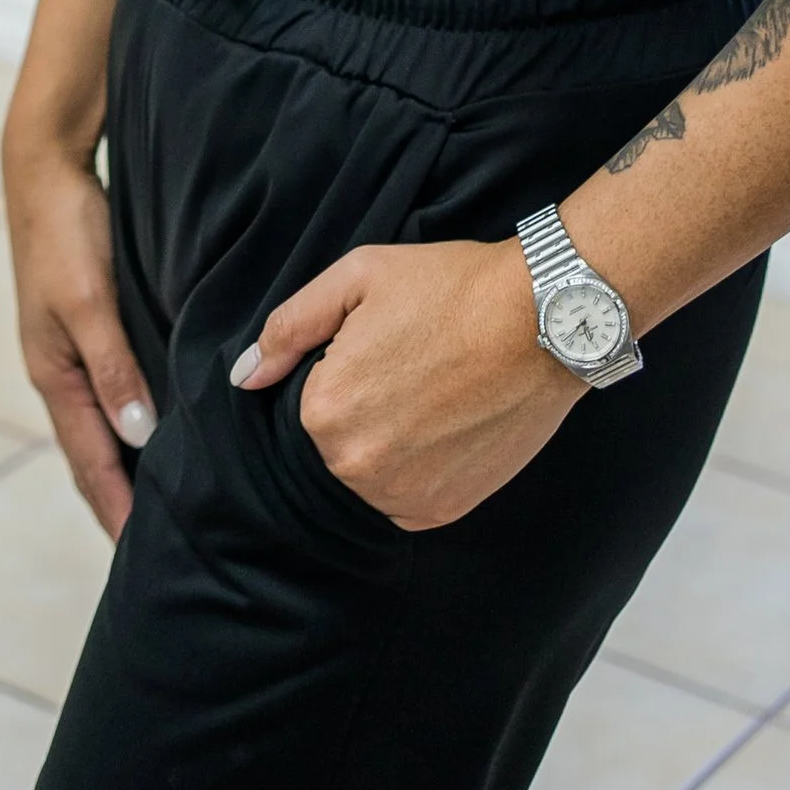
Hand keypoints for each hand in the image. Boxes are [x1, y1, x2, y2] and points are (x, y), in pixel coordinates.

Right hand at [5, 145, 156, 539]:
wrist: (44, 168)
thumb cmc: (66, 232)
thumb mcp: (88, 301)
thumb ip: (113, 368)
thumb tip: (137, 436)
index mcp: (53, 375)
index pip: (90, 463)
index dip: (117, 510)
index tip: (144, 557)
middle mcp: (59, 372)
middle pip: (92, 455)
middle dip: (118, 502)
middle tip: (161, 548)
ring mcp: (69, 350)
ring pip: (102, 425)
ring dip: (126, 466)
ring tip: (163, 504)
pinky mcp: (86, 325)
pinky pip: (110, 392)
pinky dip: (129, 423)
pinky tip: (156, 429)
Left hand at [233, 237, 578, 529]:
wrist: (543, 320)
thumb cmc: (450, 288)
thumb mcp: (357, 277)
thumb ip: (289, 327)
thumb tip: (246, 376)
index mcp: (325, 411)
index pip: (305, 401)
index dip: (341, 366)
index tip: (381, 342)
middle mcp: (357, 467)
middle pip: (334, 441)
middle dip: (360, 405)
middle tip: (411, 362)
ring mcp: (404, 496)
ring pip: (368, 474)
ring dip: (386, 441)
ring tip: (433, 391)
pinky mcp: (445, 511)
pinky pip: (405, 498)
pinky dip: (417, 467)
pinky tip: (446, 423)